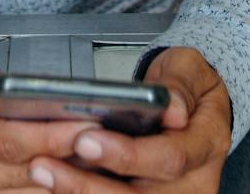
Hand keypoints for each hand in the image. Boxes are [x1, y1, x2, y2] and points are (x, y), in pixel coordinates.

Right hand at [0, 32, 100, 192]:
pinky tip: (72, 166)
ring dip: (63, 175)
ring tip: (99, 153)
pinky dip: (46, 184)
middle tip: (107, 141)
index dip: (49, 136)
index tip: (83, 126)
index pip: (7, 142)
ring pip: (25, 191)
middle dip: (69, 157)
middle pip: (24, 171)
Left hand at [26, 47, 230, 192]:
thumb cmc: (185, 86)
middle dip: (89, 186)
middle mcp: (194, 183)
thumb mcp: (189, 68)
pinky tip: (52, 183)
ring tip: (42, 173)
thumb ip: (180, 84)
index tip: (87, 138)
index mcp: (208, 145)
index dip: (129, 155)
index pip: (171, 158)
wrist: (188, 105)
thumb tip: (172, 108)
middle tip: (45, 165)